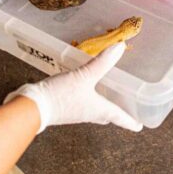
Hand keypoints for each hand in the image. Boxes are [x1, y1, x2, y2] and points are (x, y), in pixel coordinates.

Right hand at [4, 43, 142, 132]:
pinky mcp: (65, 106)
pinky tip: (87, 86)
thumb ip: (102, 63)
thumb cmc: (61, 96)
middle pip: (108, 115)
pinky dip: (89, 96)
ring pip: (95, 109)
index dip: (131, 121)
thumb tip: (120, 48)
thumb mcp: (83, 77)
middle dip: (118, 111)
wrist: (32, 106)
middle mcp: (90, 114)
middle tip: (127, 107)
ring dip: (104, 103)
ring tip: (111, 94)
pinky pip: (82, 103)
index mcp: (99, 110)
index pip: (121, 118)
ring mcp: (77, 111)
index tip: (140, 125)